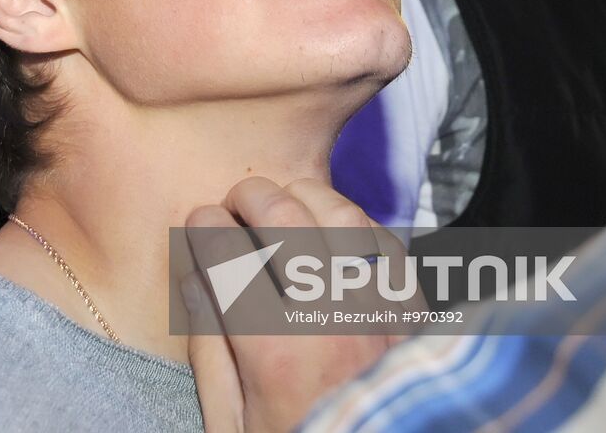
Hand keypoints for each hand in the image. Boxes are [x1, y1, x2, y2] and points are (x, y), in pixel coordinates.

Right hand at [184, 178, 413, 432]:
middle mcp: (329, 317)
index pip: (229, 256)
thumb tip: (194, 282)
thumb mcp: (234, 424)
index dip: (205, 226)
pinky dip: (355, 221)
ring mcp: (377, 308)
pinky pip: (385, 240)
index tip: (199, 221)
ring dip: (304, 195)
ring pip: (340, 215)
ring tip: (283, 201)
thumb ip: (209, 351)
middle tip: (234, 202)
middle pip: (283, 219)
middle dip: (249, 196)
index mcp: (276, 351)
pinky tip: (333, 227)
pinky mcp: (411, 310)